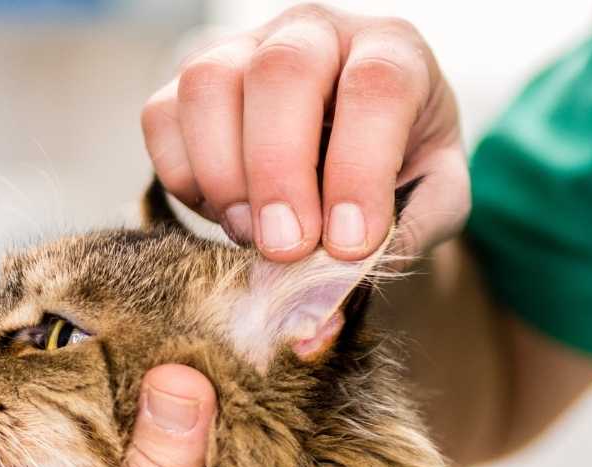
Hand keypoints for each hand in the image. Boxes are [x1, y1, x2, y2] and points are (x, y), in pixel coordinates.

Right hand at [142, 4, 468, 261]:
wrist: (354, 152)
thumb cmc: (399, 171)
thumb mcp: (430, 202)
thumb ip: (401, 240)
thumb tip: (324, 307)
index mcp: (390, 51)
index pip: (376, 87)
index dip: (359, 169)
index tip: (349, 245)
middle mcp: (313, 34)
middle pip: (282, 72)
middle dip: (278, 172)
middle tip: (284, 249)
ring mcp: (242, 50)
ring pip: (208, 84)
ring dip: (222, 174)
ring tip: (250, 234)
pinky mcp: (187, 86)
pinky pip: (161, 118)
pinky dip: (184, 177)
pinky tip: (222, 212)